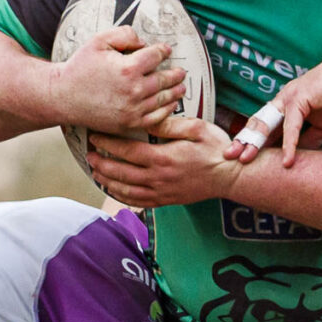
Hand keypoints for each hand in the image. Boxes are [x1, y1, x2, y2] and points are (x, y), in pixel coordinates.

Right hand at [57, 27, 184, 134]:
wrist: (63, 96)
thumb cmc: (80, 67)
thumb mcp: (99, 41)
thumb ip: (124, 34)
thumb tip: (144, 42)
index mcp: (128, 68)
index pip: (156, 56)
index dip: (163, 50)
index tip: (166, 50)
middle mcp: (134, 90)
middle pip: (165, 79)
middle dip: (175, 73)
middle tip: (181, 71)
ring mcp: (133, 109)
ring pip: (163, 99)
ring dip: (175, 91)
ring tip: (181, 87)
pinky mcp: (129, 123)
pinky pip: (156, 118)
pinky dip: (166, 110)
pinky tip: (170, 104)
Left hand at [86, 116, 243, 208]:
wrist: (232, 177)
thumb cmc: (217, 149)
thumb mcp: (196, 128)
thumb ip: (168, 124)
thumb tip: (146, 119)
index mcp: (163, 158)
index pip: (126, 151)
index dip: (107, 143)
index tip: (95, 136)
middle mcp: (158, 178)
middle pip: (120, 172)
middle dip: (101, 163)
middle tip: (89, 154)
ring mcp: (162, 192)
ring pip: (125, 189)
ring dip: (107, 180)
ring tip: (95, 171)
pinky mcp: (167, 201)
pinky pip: (138, 202)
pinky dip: (122, 197)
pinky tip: (113, 190)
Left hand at [227, 58, 321, 164]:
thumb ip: (311, 139)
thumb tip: (300, 156)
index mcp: (287, 107)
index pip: (265, 127)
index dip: (253, 142)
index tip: (243, 157)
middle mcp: (283, 102)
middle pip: (258, 124)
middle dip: (243, 141)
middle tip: (228, 157)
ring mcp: (289, 98)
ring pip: (266, 123)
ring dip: (255, 142)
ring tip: (246, 159)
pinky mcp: (300, 99)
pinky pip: (291, 125)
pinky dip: (289, 144)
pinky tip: (287, 159)